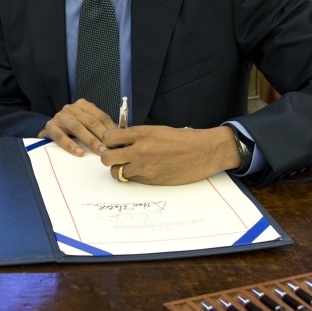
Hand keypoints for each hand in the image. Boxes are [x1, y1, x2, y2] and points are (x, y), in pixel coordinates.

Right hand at [38, 100, 116, 156]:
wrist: (50, 128)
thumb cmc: (72, 126)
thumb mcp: (86, 122)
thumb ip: (100, 126)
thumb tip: (119, 135)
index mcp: (84, 105)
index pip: (101, 116)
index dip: (111, 129)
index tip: (119, 141)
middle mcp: (72, 109)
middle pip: (91, 122)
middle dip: (102, 136)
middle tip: (111, 149)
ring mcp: (61, 117)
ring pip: (78, 128)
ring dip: (91, 141)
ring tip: (100, 152)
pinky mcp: (51, 127)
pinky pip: (61, 137)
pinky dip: (71, 145)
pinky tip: (79, 153)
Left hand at [99, 126, 240, 184]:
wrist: (205, 152)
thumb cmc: (184, 139)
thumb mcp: (157, 130)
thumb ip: (137, 136)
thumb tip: (120, 141)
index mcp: (141, 134)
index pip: (109, 138)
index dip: (109, 141)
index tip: (114, 142)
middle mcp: (139, 151)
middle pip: (107, 158)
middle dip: (109, 157)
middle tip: (117, 155)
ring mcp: (144, 168)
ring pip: (116, 172)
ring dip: (120, 168)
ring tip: (130, 164)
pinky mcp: (151, 180)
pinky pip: (132, 180)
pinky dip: (133, 176)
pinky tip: (143, 170)